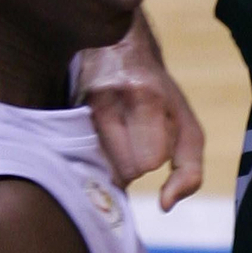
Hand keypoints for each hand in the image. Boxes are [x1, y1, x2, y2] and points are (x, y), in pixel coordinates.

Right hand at [76, 15, 205, 205]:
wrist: (117, 46)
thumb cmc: (159, 96)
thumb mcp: (187, 126)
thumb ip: (189, 170)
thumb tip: (166, 206)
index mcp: (145, 96)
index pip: (149, 162)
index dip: (154, 156)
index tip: (152, 135)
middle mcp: (109, 96)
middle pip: (125, 169)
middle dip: (133, 162)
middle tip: (133, 135)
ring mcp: (80, 103)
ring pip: (102, 167)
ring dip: (112, 159)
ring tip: (117, 134)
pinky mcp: (63, 110)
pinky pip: (79, 157)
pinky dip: (90, 155)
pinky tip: (96, 135)